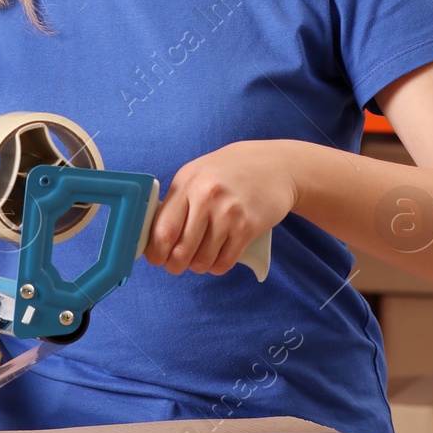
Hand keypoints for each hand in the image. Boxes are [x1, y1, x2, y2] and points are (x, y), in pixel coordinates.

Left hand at [144, 140, 296, 275]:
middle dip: (174, 265)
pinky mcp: (248, 226)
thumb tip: (155, 236)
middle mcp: (205, 196)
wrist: (276, 166)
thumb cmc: (232, 171)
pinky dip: (218, 266)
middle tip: (176, 265)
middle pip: (180, 250)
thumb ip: (178, 201)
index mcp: (187, 183)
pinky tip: (219, 257)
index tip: (157, 258)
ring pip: (202, 260)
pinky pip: (224, 262)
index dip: (156, 253)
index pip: (162, 230)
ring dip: (199, 266)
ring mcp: (228, 212)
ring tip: (201, 258)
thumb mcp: (199, 174)